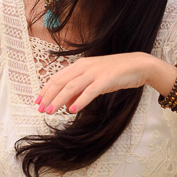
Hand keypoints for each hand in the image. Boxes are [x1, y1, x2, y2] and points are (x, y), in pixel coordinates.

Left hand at [36, 52, 175, 114]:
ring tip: (51, 111)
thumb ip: (79, 90)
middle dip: (48, 96)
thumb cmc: (116, 73)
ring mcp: (95, 72)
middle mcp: (84, 67)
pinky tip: (72, 110)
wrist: (138, 65)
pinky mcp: (106, 80)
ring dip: (59, 100)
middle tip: (40, 109)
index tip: (37, 101)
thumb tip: (66, 103)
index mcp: (80, 65)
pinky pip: (90, 91)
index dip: (45, 90)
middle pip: (60, 82)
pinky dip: (80, 101)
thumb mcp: (94, 81)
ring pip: (71, 87)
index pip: (57, 77)